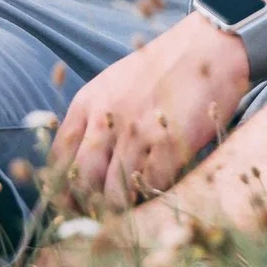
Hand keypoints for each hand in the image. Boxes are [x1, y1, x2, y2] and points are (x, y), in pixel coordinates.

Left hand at [51, 13, 250, 207]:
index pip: (57, 158)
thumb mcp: (114, 83)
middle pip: (79, 181)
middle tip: (101, 222)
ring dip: (121, 210)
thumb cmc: (164, 67)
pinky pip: (148, 187)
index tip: (72, 207)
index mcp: (87, 103)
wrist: (209, 44)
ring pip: (112, 192)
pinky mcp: (168, 142)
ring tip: (131, 216)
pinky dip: (151, 199)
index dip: (60, 190)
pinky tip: (158, 197)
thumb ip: (94, 118)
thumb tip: (79, 167)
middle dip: (87, 207)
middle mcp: (105, 118)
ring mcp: (136, 131)